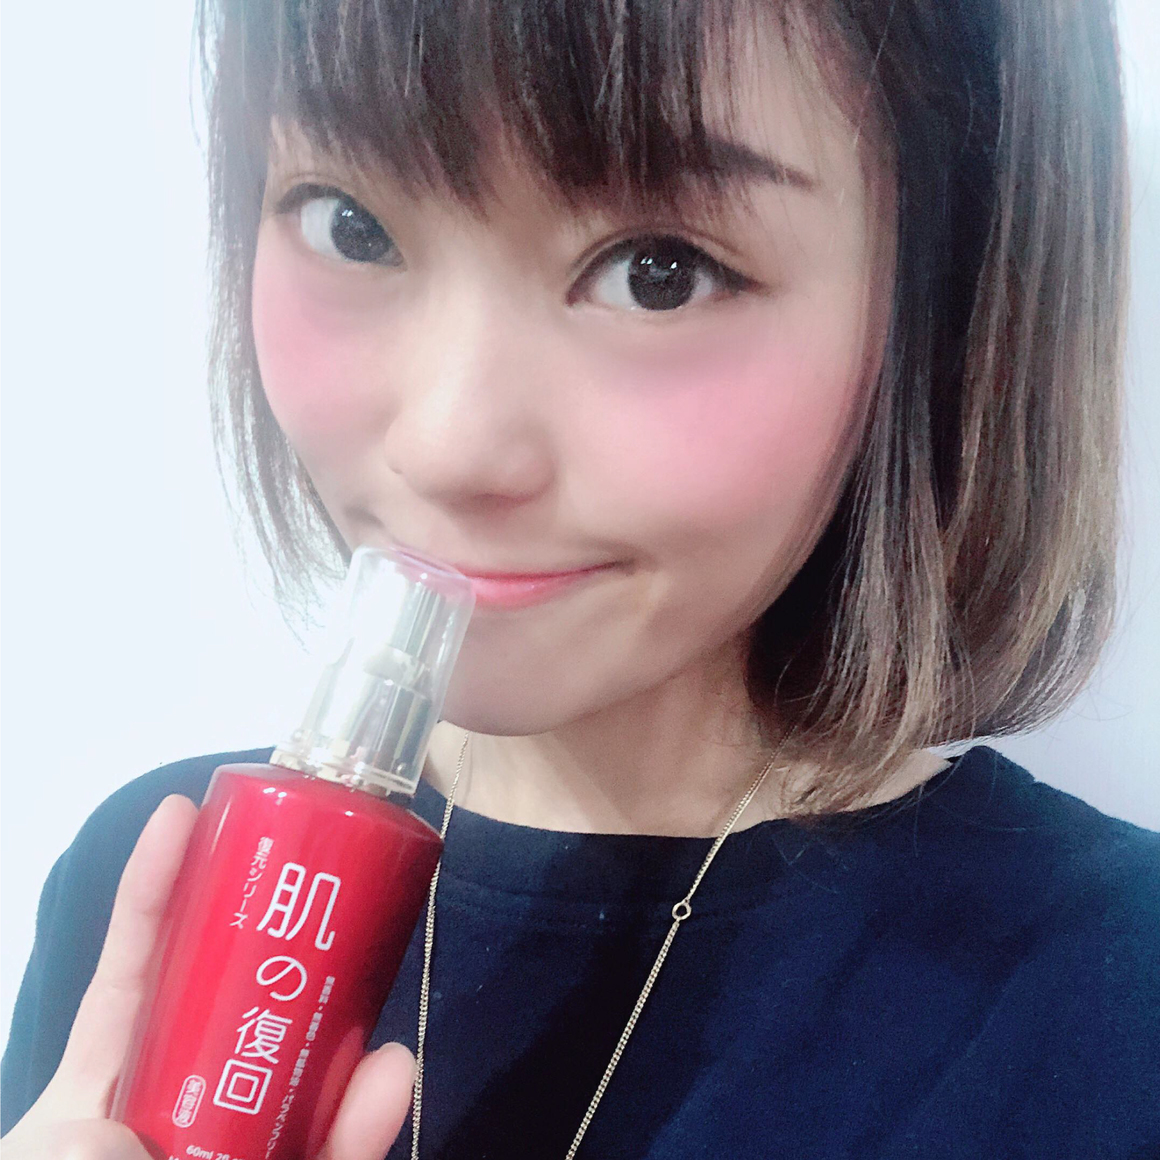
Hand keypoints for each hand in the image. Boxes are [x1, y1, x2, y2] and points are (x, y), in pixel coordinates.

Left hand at [0, 795, 415, 1159]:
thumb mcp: (63, 1152)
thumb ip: (95, 1123)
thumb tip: (167, 1091)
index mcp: (93, 1102)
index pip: (130, 975)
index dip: (154, 891)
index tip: (187, 812)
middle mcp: (170, 1121)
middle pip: (227, 1012)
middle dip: (275, 945)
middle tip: (322, 882)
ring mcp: (239, 1150)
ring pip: (295, 1091)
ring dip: (342, 1039)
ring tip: (377, 975)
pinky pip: (325, 1156)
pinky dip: (358, 1130)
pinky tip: (392, 1083)